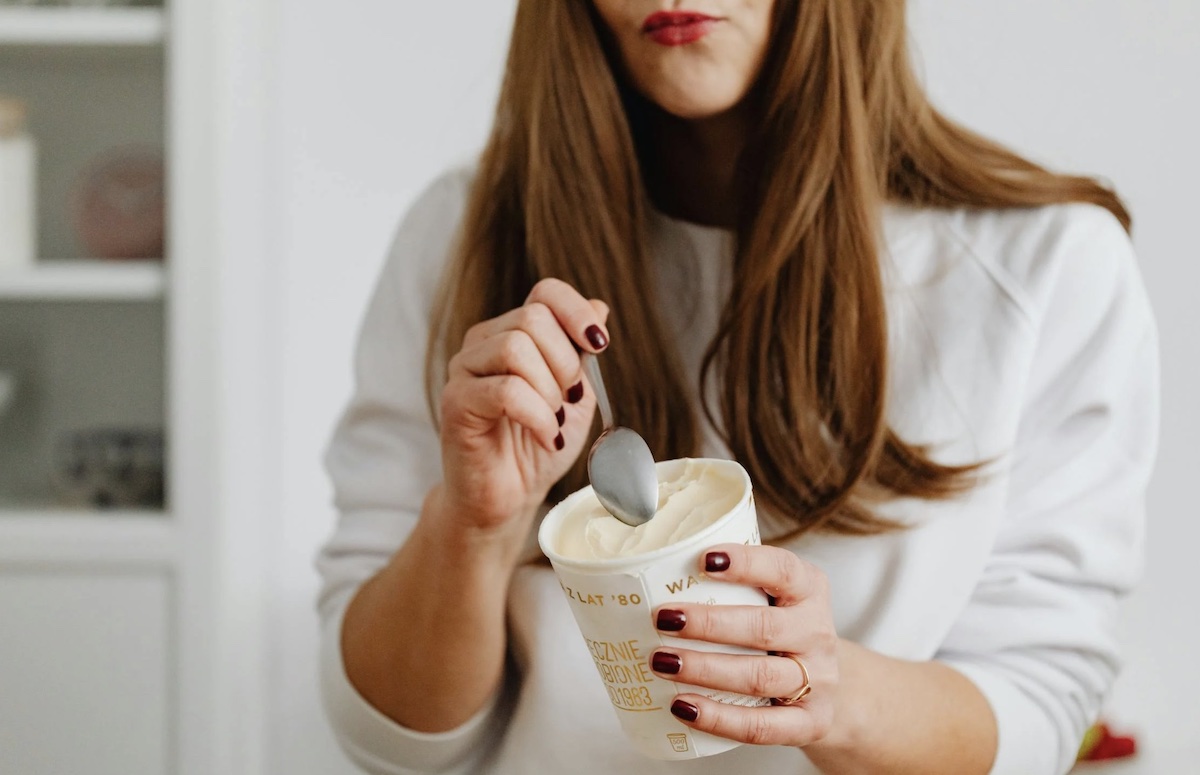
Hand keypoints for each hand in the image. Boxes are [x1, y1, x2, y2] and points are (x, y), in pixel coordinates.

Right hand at [437, 278, 609, 534]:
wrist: (509, 497)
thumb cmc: (539, 445)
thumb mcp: (576, 395)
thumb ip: (582, 352)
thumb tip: (599, 306)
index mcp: (513, 332)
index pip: (545, 292)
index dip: (577, 311)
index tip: (599, 345)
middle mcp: (483, 343)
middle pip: (533, 318)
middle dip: (566, 363)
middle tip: (569, 402)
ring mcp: (464, 370)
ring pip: (515, 348)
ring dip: (549, 391)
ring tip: (554, 422)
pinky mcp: (455, 402)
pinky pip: (505, 391)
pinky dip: (538, 416)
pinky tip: (547, 437)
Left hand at [648, 544, 838, 746]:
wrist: (834, 687)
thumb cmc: (782, 629)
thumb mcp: (774, 596)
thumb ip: (732, 584)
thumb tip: (652, 576)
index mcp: (809, 589)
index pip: (782, 570)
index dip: (746, 563)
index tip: (703, 560)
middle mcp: (817, 632)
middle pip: (764, 628)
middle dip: (709, 624)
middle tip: (663, 618)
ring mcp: (819, 681)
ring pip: (759, 677)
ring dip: (705, 669)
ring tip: (662, 662)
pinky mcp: (810, 723)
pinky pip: (762, 726)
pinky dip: (720, 718)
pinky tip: (683, 706)